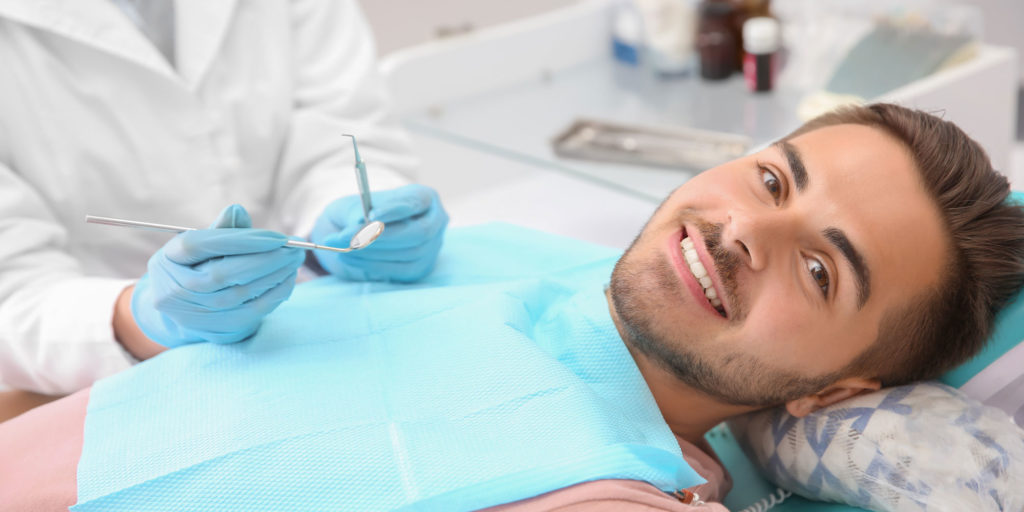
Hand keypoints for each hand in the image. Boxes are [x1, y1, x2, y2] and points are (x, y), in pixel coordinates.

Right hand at [131, 204, 304, 347]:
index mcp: (170, 259)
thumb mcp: (201, 243)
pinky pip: (251, 312)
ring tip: (295, 260)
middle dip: (266, 260)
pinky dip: (274, 294)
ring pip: (240, 294)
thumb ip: (221, 229)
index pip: (200, 246)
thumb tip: (238, 211)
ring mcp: (195, 315)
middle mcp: (176, 290)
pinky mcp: (217, 330)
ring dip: (275, 276)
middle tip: (296, 248)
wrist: (184, 309)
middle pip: (222, 274)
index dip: (241, 241)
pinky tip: (288, 279)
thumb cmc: (198, 265)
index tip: (278, 237)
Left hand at [312, 184, 447, 281]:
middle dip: (383, 237)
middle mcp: (436, 221)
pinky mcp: (422, 266)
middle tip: (351, 239)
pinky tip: (352, 259)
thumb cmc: (362, 213)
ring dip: (374, 253)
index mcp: (425, 197)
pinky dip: (375, 265)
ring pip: (411, 253)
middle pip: (419, 233)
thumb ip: (357, 211)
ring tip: (344, 249)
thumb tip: (359, 222)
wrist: (365, 234)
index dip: (394, 210)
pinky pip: (403, 270)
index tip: (370, 215)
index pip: (414, 203)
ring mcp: (433, 246)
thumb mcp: (355, 205)